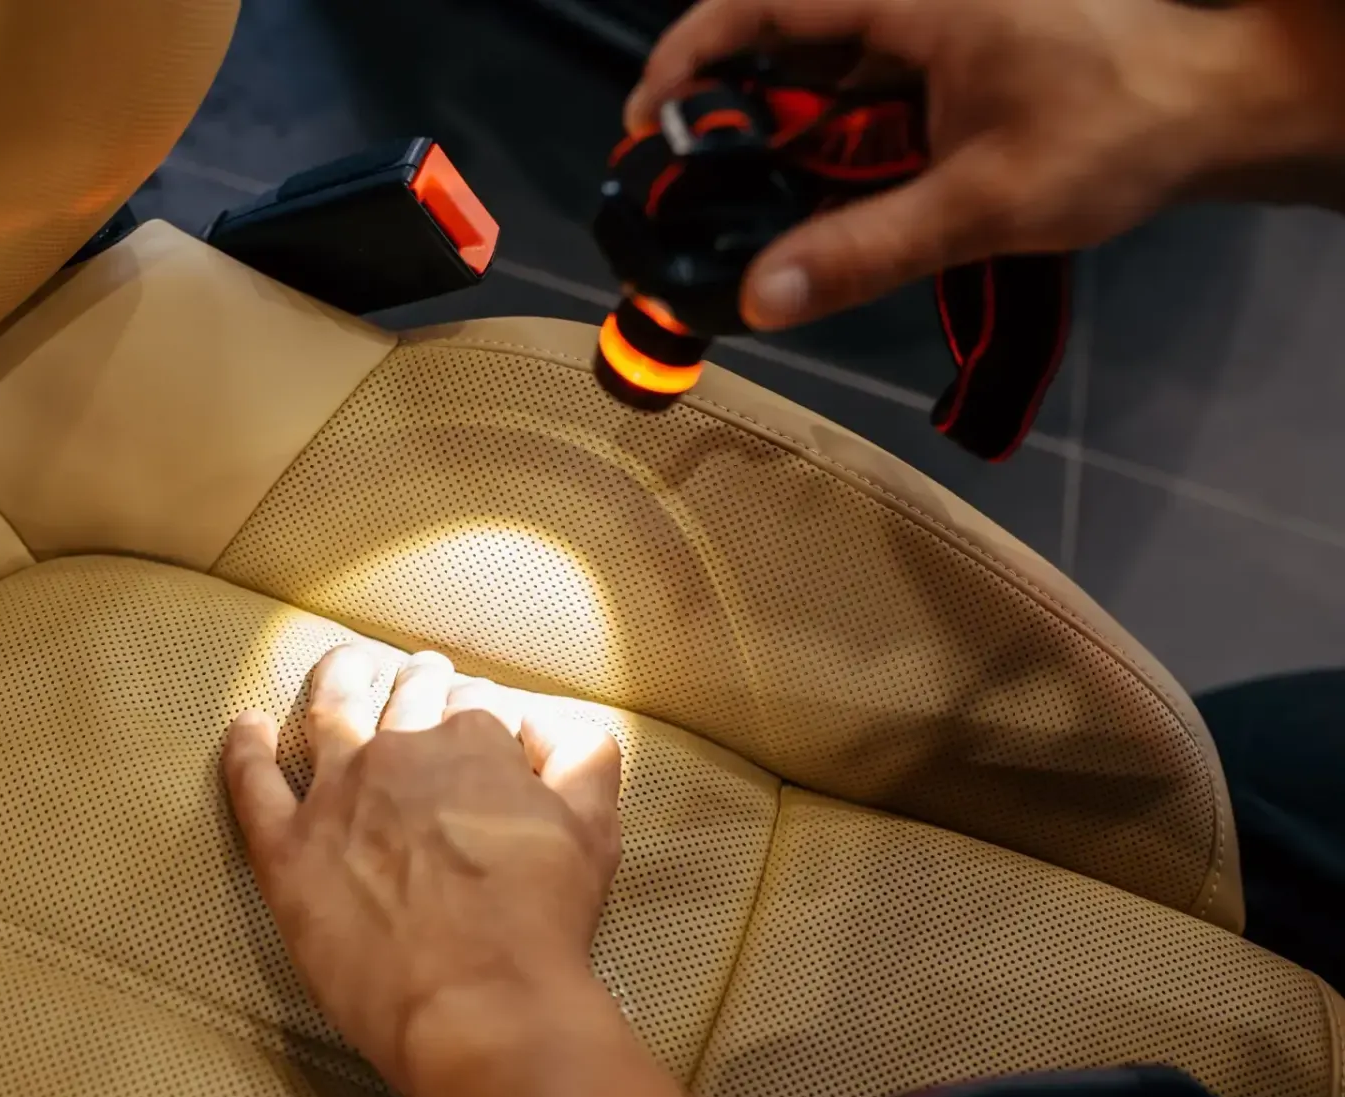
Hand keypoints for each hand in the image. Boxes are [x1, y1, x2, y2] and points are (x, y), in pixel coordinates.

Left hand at [222, 644, 621, 1096]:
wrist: (480, 1006)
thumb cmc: (542, 926)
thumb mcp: (595, 830)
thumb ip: (583, 758)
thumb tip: (551, 723)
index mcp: (471, 740)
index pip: (470, 703)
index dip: (475, 709)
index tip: (476, 722)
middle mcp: (399, 750)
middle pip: (403, 699)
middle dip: (416, 683)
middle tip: (420, 676)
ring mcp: (336, 795)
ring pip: (330, 714)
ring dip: (337, 680)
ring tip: (343, 667)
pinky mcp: (288, 849)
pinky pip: (252, 782)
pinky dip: (245, 747)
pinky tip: (247, 726)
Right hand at [625, 0, 1344, 329]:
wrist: (1216, 109)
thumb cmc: (1115, 130)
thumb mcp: (981, 202)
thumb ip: (863, 249)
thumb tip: (760, 299)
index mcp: (906, 0)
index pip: (761, 6)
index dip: (687, 59)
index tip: (646, 126)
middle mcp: (905, 4)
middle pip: (776, 42)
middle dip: (718, 114)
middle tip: (679, 194)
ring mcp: (925, 31)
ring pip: (814, 73)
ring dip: (768, 137)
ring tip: (729, 212)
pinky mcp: (944, 64)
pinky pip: (855, 96)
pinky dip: (819, 145)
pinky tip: (808, 203)